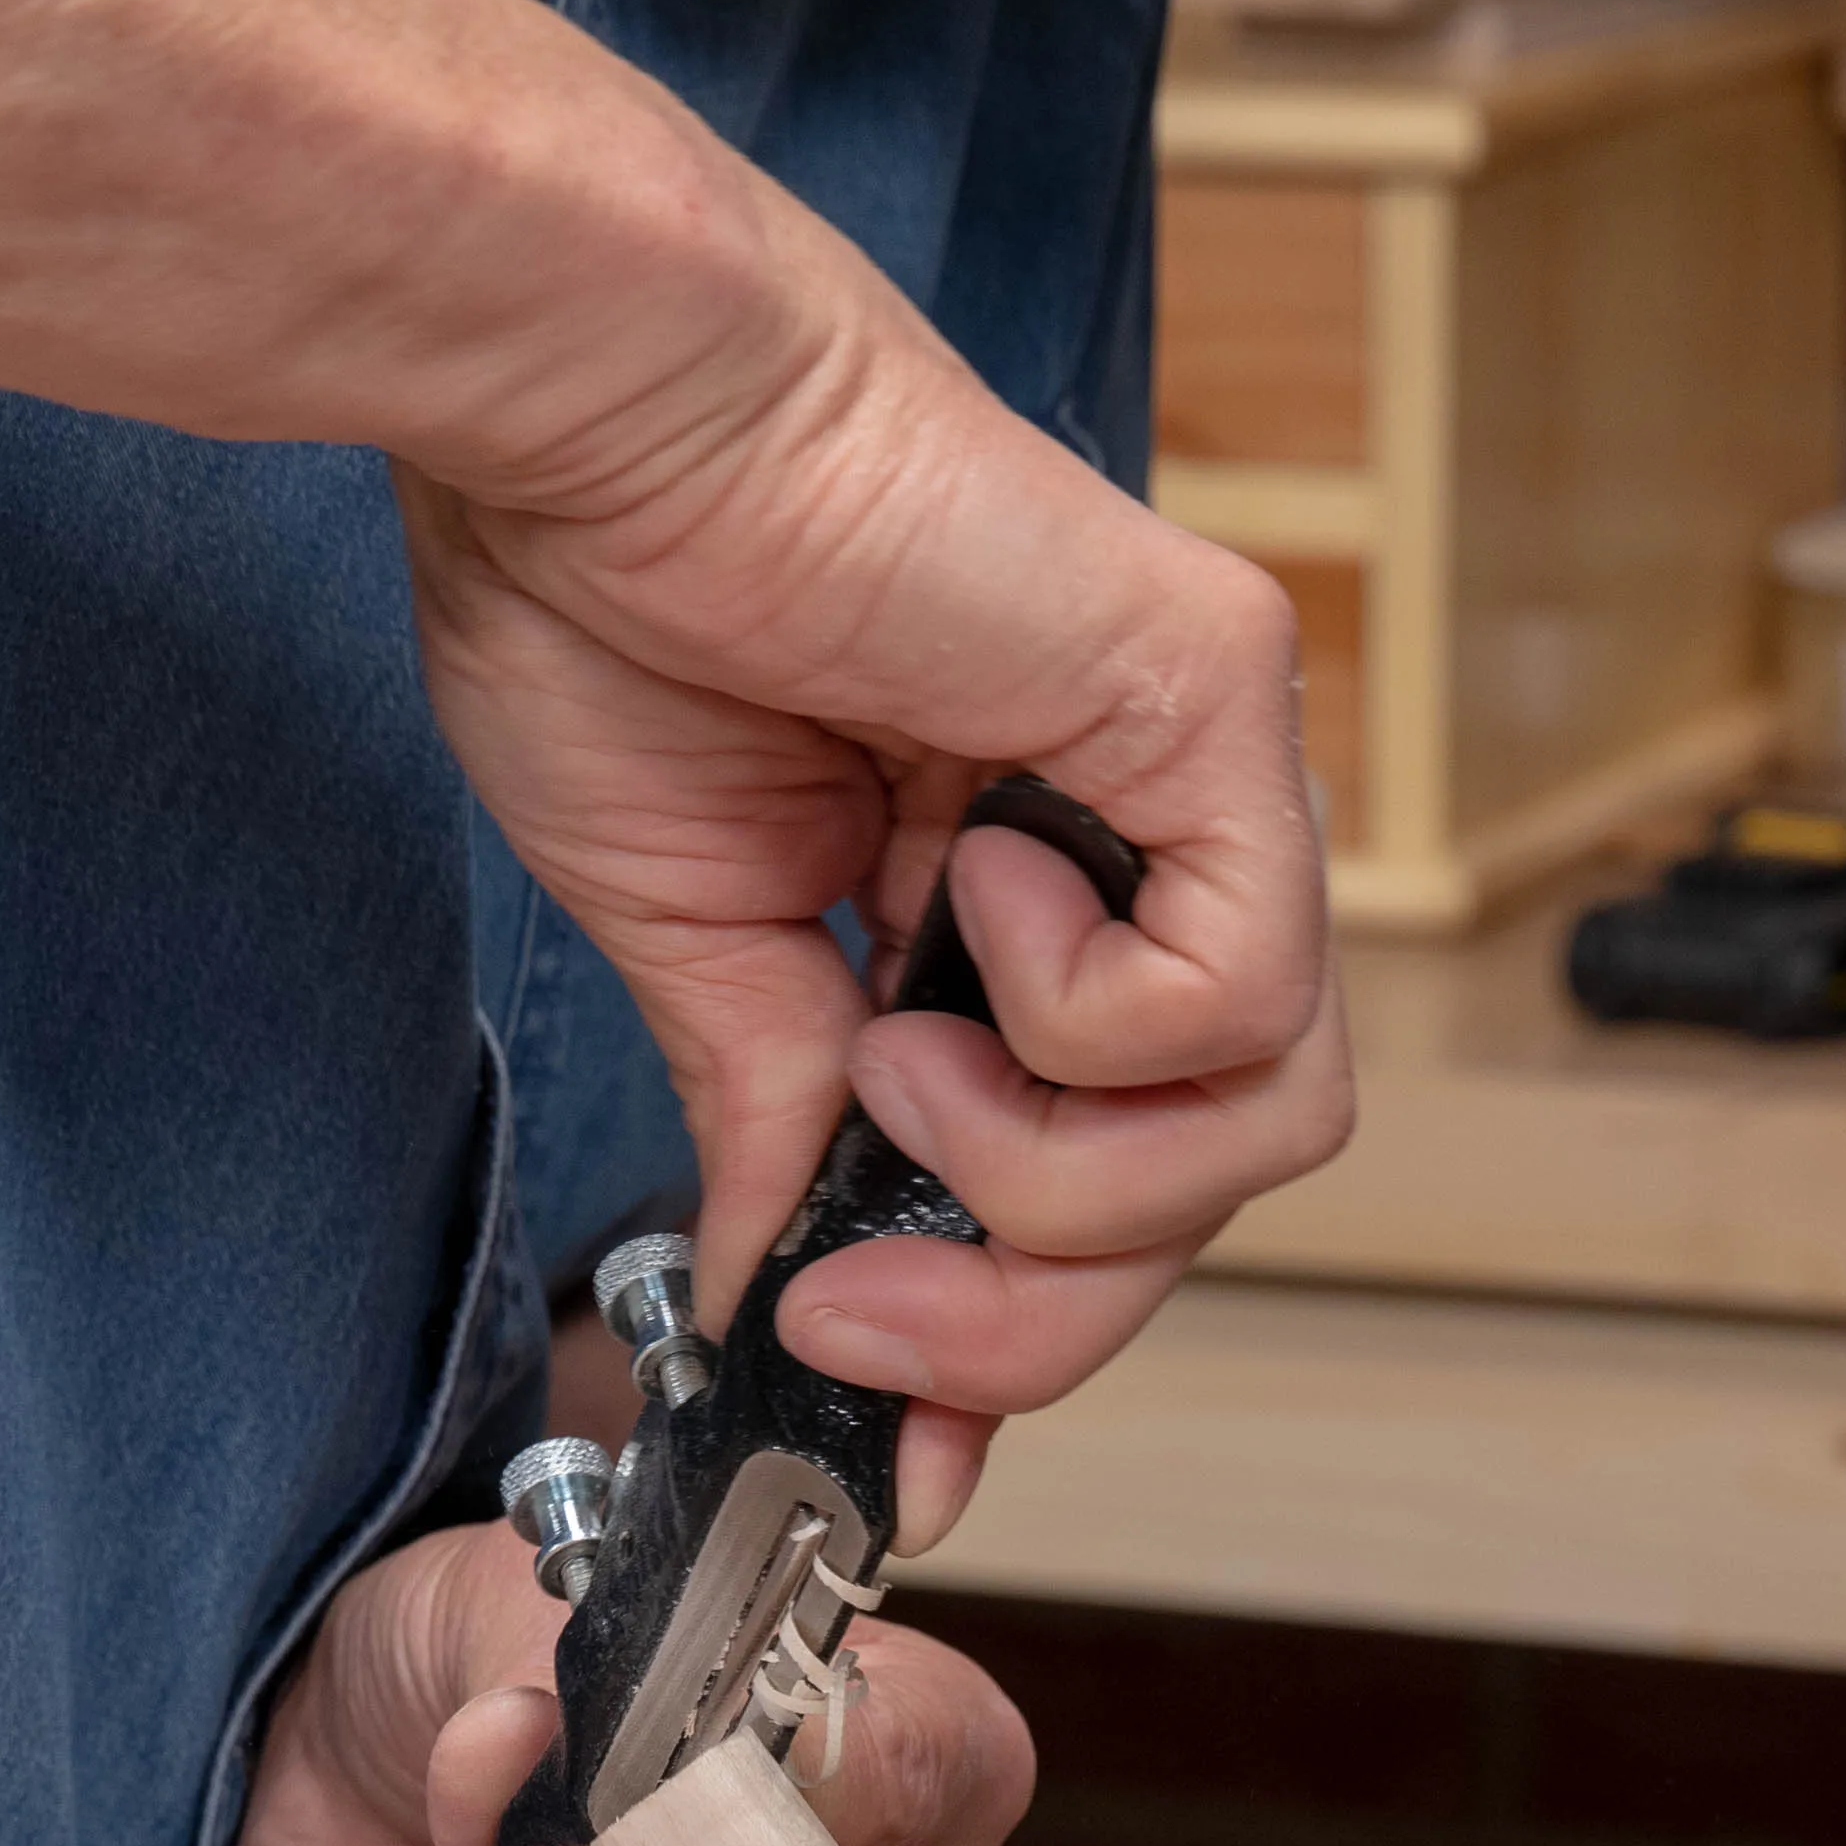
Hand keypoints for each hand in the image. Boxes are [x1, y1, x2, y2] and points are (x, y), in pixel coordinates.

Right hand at [400, 288, 1352, 1538]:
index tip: (879, 1426)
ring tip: (894, 1062)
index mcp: (1023, 885)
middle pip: (1208, 1179)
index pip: (1110, 1165)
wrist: (578, 419)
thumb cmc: (608, 595)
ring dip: (1055, 1175)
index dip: (1017, 1319)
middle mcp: (1142, 830)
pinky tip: (965, 900)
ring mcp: (1201, 761)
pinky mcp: (1217, 696)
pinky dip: (1086, 1020)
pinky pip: (1245, 987)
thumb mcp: (705, 948)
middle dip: (1029, 1306)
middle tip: (854, 1308)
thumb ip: (792, 1141)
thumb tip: (803, 1341)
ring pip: (1268, 1118)